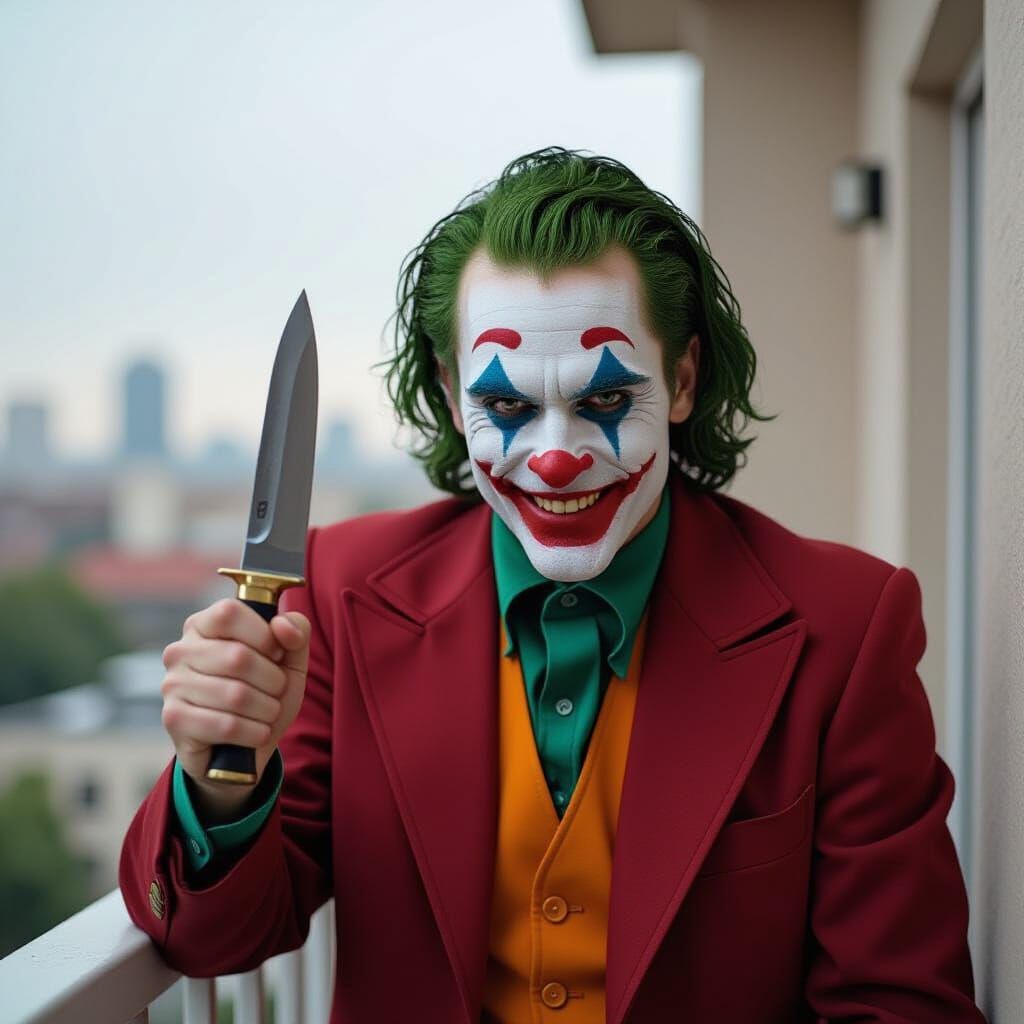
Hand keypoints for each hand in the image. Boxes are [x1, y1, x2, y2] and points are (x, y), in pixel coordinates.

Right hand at [160, 598, 310, 820]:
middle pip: (238, 657)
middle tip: (276, 691)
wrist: (248, 746)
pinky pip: (226, 725)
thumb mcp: (290, 658)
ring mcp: (173, 684)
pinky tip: (257, 733)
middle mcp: (180, 650)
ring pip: (236, 695)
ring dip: (267, 710)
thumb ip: (296, 630)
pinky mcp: (174, 719)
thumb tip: (282, 625)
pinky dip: (254, 732)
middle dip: (273, 680)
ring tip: (268, 713)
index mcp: (204, 624)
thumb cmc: (265, 691)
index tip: (276, 654)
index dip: (263, 635)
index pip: (229, 613)